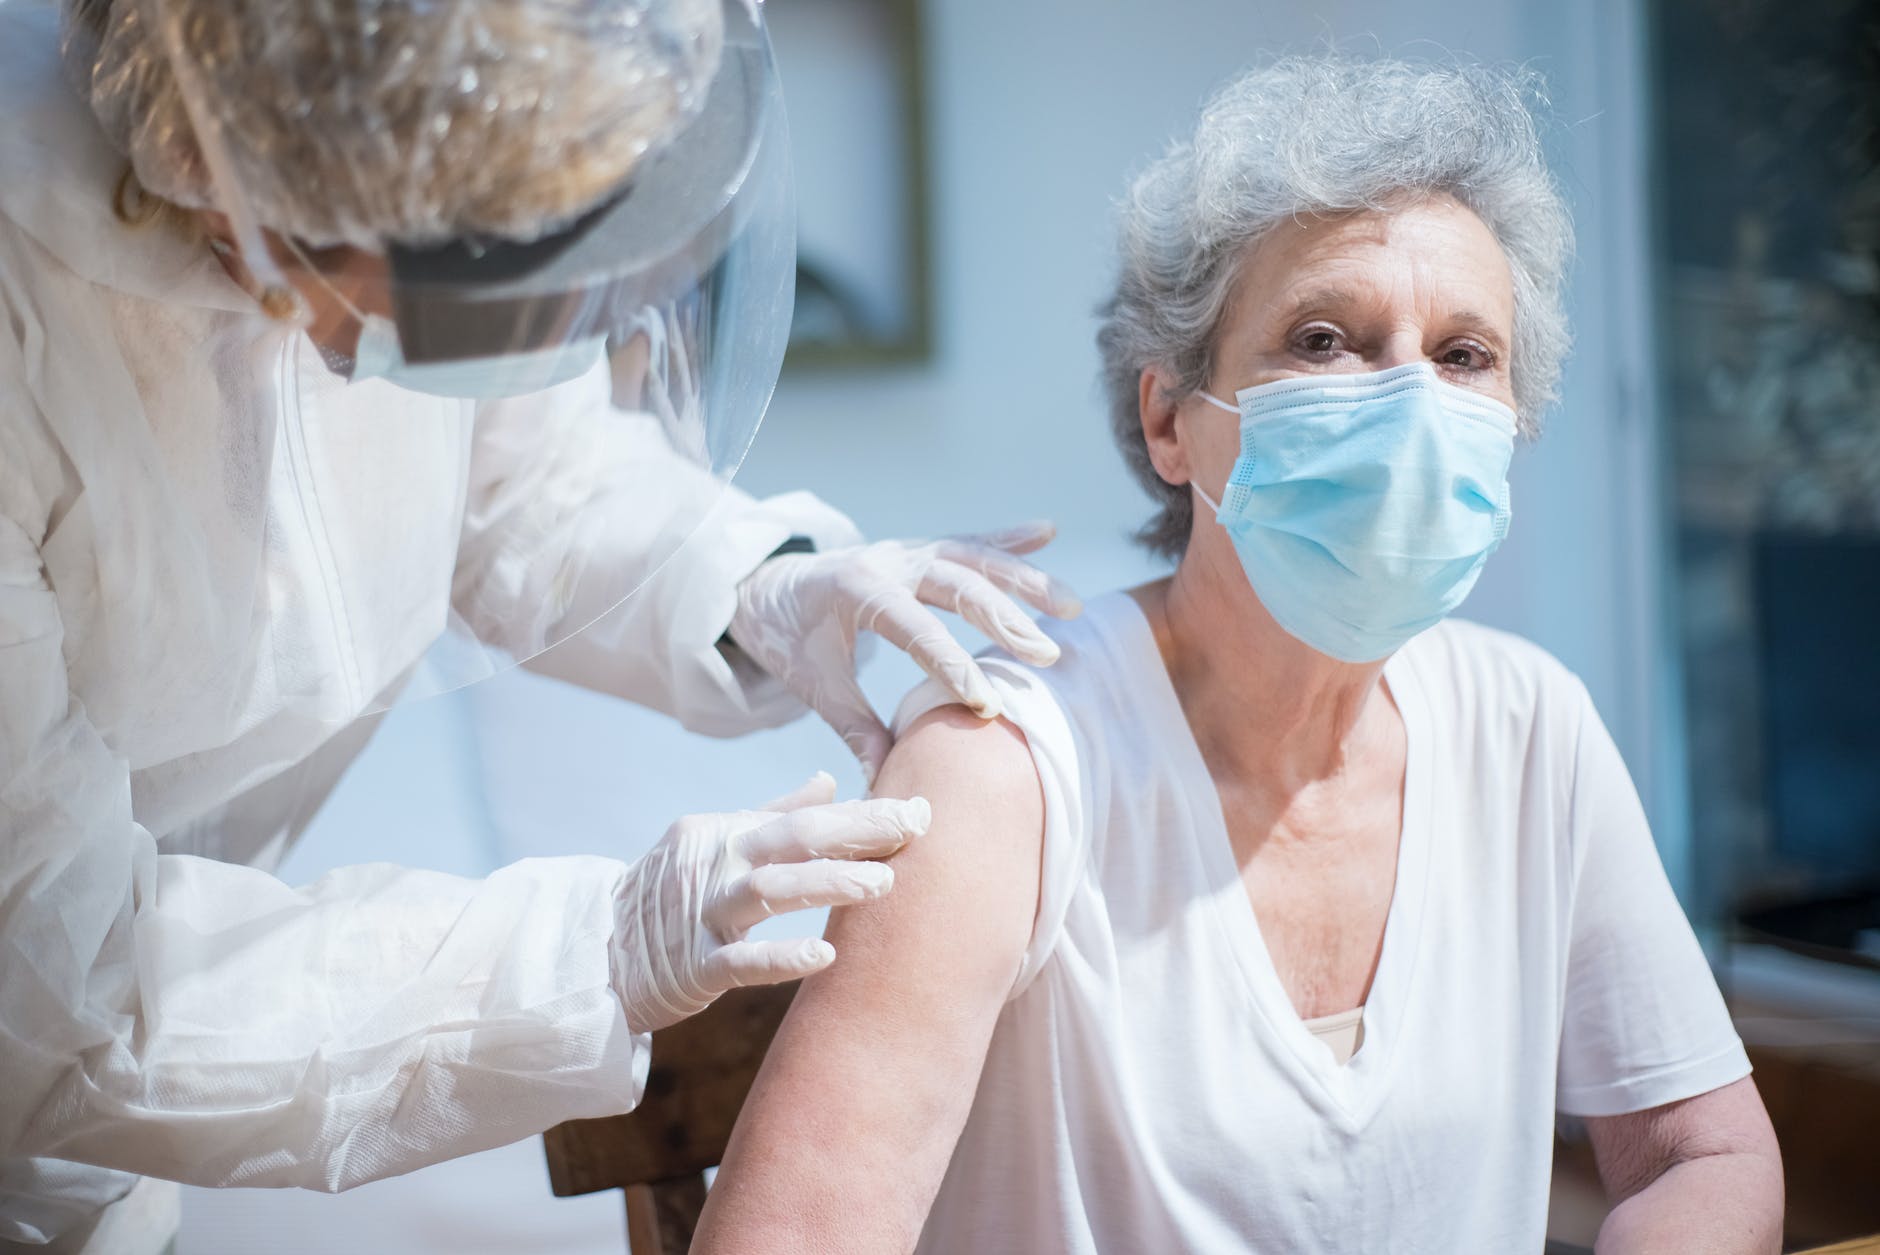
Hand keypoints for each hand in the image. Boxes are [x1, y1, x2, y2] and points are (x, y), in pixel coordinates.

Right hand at [611, 772, 928, 1033]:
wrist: (599, 950)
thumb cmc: (671, 893)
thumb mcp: (717, 843)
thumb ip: (773, 814)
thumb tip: (830, 781)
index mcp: (727, 833)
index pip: (805, 818)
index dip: (863, 815)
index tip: (919, 810)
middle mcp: (715, 865)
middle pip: (793, 840)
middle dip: (857, 832)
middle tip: (915, 829)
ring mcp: (700, 915)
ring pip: (767, 892)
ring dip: (826, 883)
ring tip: (884, 885)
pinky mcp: (691, 966)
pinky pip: (739, 961)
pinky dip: (781, 957)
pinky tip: (825, 955)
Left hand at [727, 522, 1081, 782]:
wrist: (763, 585)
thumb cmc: (787, 637)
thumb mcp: (811, 683)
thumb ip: (853, 727)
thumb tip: (887, 779)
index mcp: (853, 590)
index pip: (911, 628)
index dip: (950, 665)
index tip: (986, 704)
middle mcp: (887, 560)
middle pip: (954, 583)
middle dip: (1003, 618)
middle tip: (1045, 655)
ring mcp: (906, 550)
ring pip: (972, 558)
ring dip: (1023, 581)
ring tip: (1069, 607)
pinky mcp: (919, 550)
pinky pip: (969, 542)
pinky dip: (1008, 540)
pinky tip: (1048, 531)